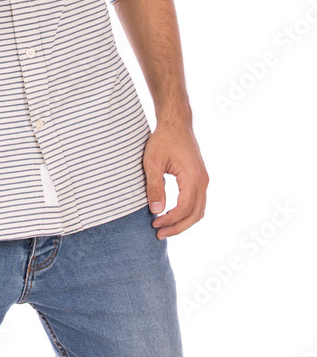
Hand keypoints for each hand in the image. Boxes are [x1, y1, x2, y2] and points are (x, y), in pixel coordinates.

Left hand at [143, 119, 208, 239]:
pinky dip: (187, 213)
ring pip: (199, 210)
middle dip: (178, 227)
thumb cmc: (163, 140)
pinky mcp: (200, 178)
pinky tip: (171, 215)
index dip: (169, 220)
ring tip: (164, 228)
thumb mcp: (153, 162)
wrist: (176, 123)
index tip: (154, 224)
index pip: (184, 209)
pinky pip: (197, 202)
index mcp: (192, 177)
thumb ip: (154, 187)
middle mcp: (202, 181)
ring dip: (183, 222)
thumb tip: (156, 210)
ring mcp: (203, 180)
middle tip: (159, 234)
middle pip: (195, 214)